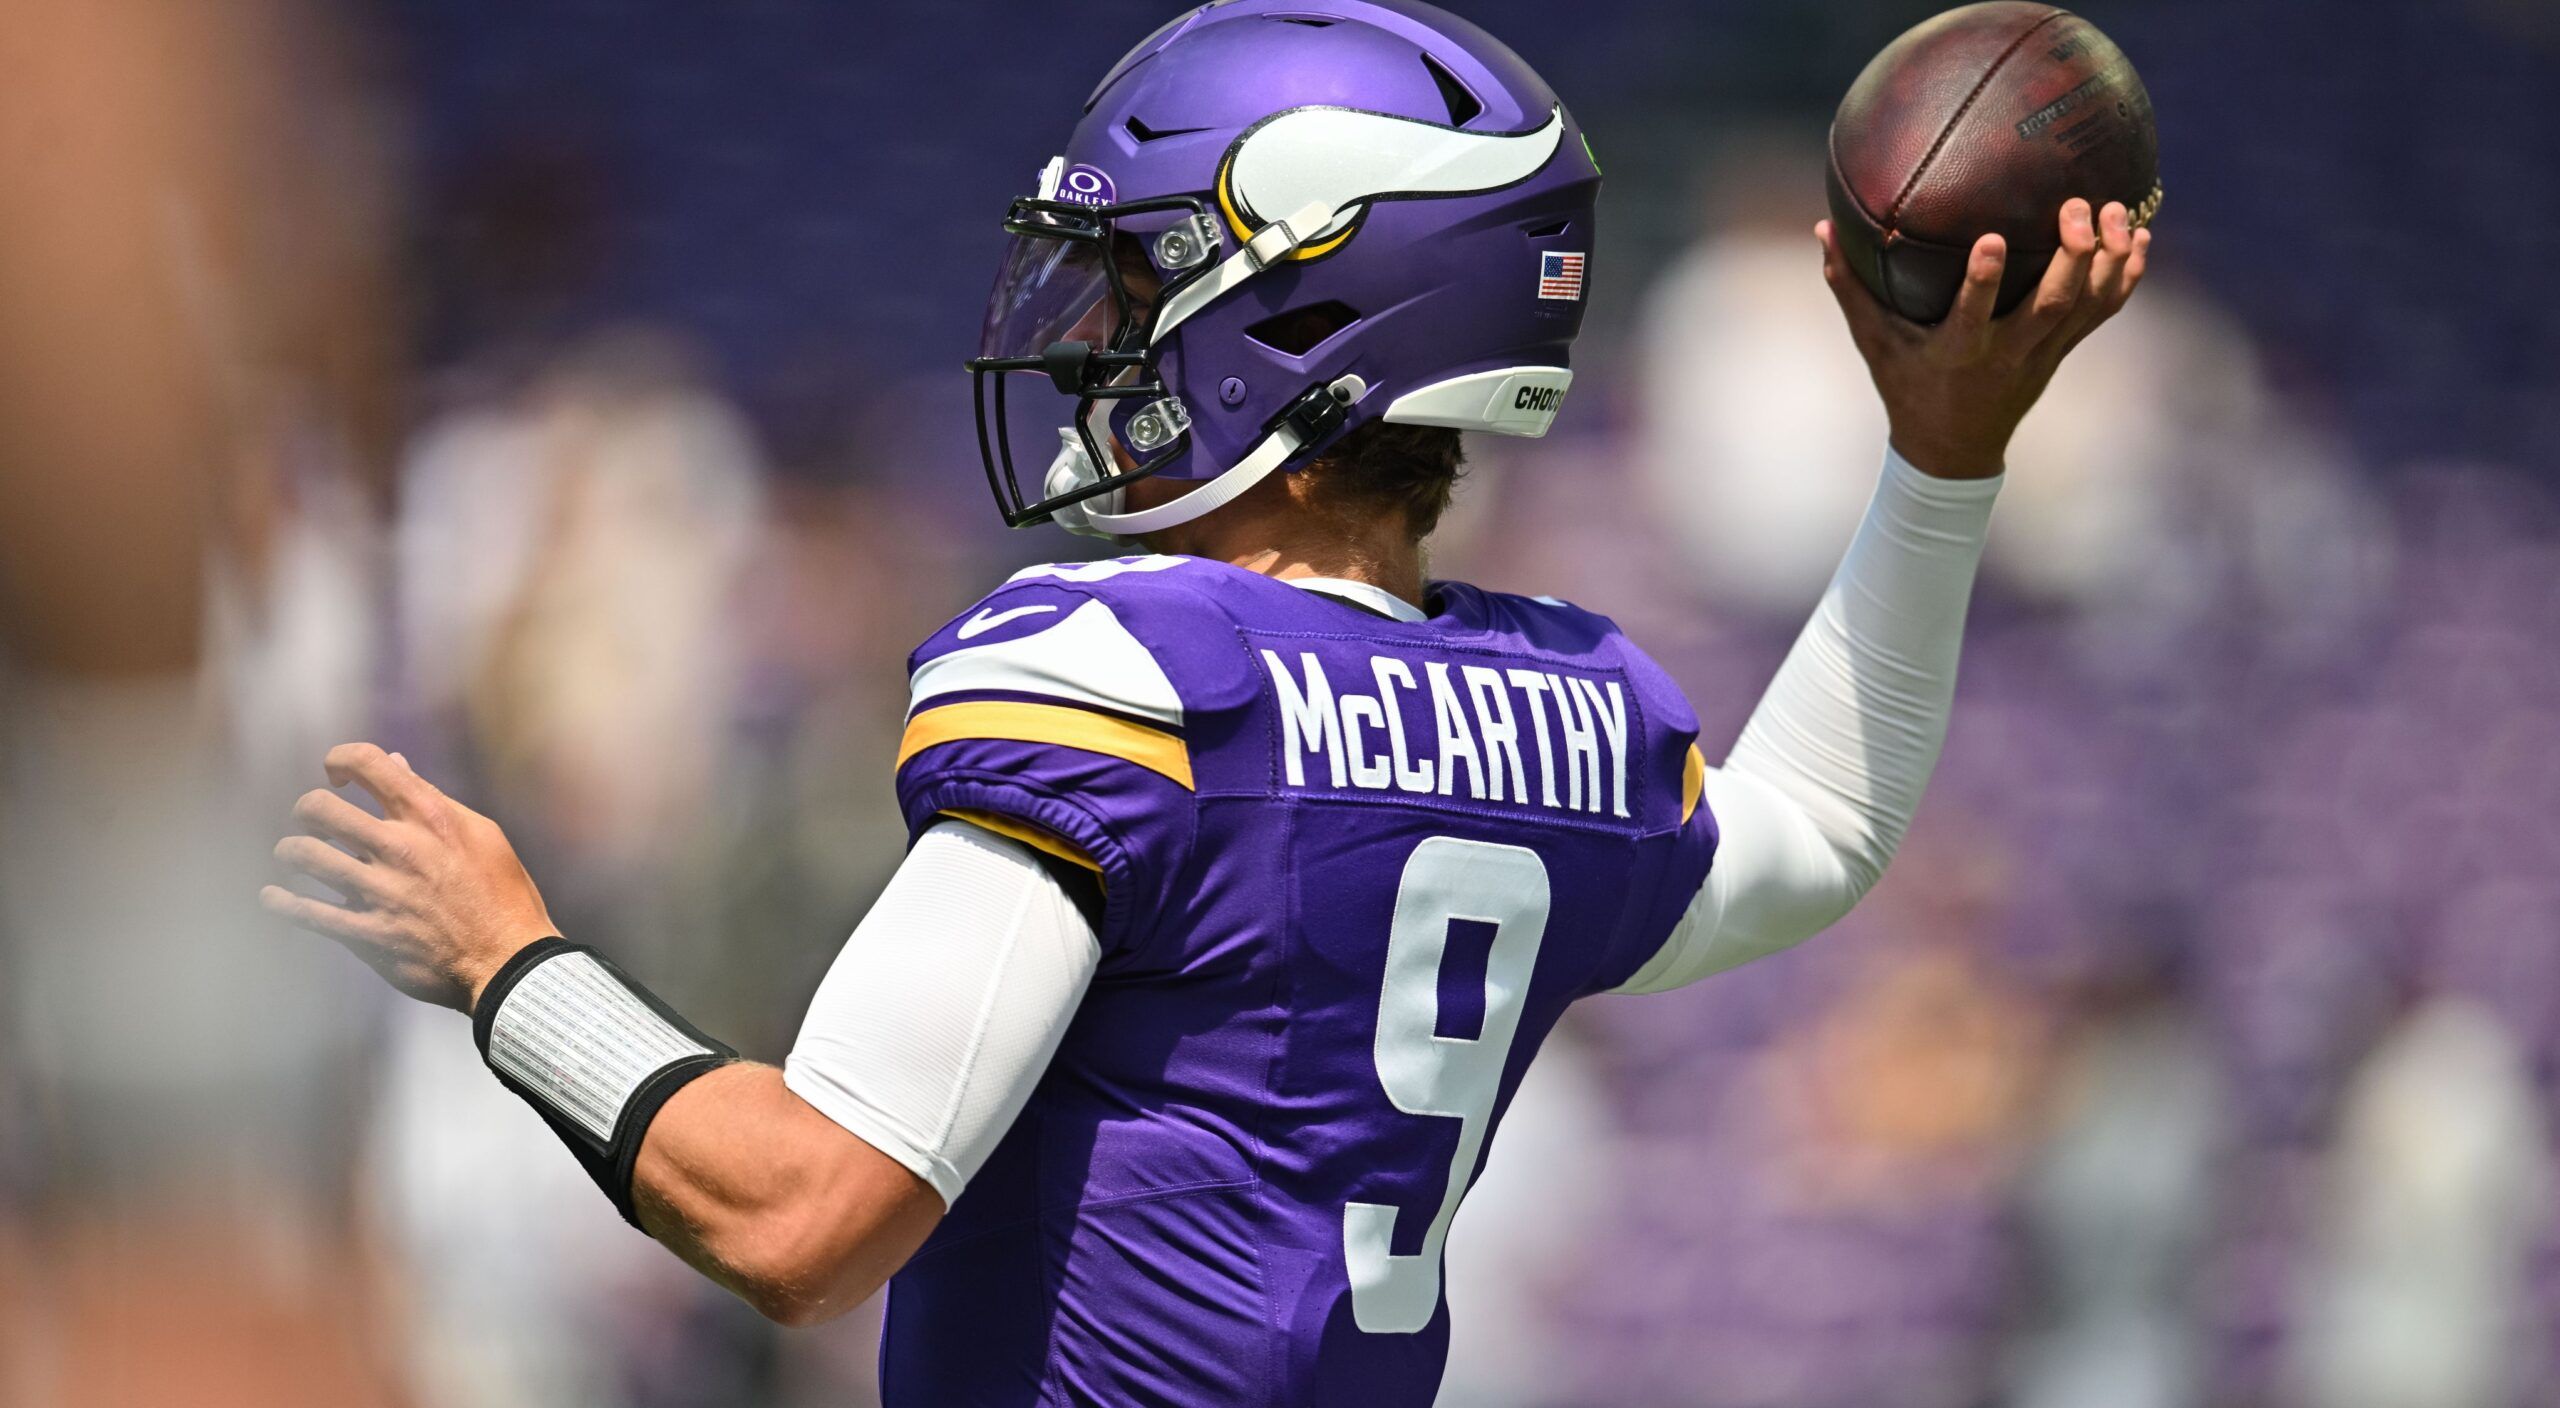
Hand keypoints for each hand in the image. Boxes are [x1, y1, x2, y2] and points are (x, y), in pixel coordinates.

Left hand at [262, 743, 557, 1012]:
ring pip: (302, 855)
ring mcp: (379, 893)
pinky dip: (281, 902)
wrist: (507, 962)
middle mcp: (400, 849)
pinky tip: (274, 898)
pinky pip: (303, 912)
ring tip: (297, 857)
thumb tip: (396, 764)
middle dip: (308, 811)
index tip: (337, 774)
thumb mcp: (482, 835)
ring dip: (292, 853)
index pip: (368, 762)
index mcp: (431, 818)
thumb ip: (433, 799)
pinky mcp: (366, 935)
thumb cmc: (502, 895)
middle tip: (315, 824)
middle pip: (318, 807)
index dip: (341, 759)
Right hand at [1817, 197, 2150, 478]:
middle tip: (2077, 207)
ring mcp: (2041, 354)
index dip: (1985, 280)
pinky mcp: (2061, 352)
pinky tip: (2137, 239)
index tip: (1993, 238)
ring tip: (2117, 210)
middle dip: (2071, 258)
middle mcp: (2007, 353)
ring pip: (2087, 307)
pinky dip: (2125, 278)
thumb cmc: (1906, 387)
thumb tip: (1820, 229)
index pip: (1973, 315)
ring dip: (2107, 260)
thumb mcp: (1872, 343)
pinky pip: (2103, 313)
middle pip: (2052, 306)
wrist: (1952, 452)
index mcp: (1958, 352)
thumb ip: (1849, 287)